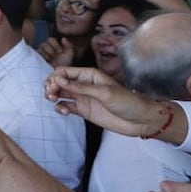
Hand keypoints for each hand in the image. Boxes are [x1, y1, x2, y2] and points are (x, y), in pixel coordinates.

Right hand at [37, 36, 74, 67]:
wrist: (58, 73)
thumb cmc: (64, 63)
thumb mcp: (69, 54)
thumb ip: (68, 44)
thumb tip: (62, 38)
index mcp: (52, 45)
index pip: (50, 39)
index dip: (55, 45)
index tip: (60, 52)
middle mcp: (45, 48)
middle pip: (44, 43)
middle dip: (50, 50)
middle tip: (54, 56)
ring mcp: (40, 53)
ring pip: (40, 48)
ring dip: (46, 54)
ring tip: (50, 60)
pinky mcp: (35, 58)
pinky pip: (36, 54)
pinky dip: (42, 57)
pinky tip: (46, 62)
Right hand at [44, 66, 167, 137]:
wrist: (140, 120)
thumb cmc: (127, 102)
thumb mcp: (104, 93)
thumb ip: (80, 88)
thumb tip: (59, 80)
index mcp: (89, 74)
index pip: (65, 71)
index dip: (55, 77)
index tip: (53, 86)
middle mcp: (83, 84)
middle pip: (60, 82)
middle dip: (51, 86)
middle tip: (50, 94)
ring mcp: (83, 97)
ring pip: (61, 94)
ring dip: (53, 96)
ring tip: (53, 101)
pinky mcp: (83, 110)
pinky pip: (66, 106)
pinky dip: (60, 108)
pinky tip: (63, 111)